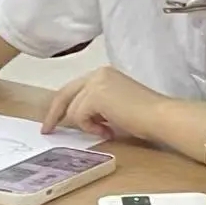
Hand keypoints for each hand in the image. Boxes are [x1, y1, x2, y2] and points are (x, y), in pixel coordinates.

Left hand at [41, 67, 165, 140]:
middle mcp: (98, 73)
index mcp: (103, 74)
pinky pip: (79, 117)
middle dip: (54, 114)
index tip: (51, 122)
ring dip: (87, 125)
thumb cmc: (141, 116)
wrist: (158, 116)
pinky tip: (108, 128)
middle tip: (47, 131)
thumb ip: (93, 107)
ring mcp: (96, 82)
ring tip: (107, 128)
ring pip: (73, 110)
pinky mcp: (95, 94)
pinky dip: (91, 127)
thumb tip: (72, 118)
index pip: (73, 89)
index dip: (60, 106)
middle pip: (64, 94)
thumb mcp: (111, 108)